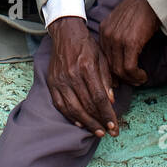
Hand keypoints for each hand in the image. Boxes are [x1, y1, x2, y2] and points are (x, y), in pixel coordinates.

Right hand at [46, 17, 118, 137]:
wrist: (66, 34)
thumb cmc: (87, 46)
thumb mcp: (102, 58)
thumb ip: (106, 80)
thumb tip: (111, 102)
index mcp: (86, 67)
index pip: (98, 97)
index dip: (107, 114)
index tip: (114, 125)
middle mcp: (72, 75)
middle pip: (87, 105)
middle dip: (99, 122)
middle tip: (108, 132)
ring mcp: (60, 80)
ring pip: (73, 108)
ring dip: (86, 123)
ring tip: (97, 131)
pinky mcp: (52, 83)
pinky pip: (60, 105)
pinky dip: (70, 116)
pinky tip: (80, 123)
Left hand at [99, 0, 159, 87]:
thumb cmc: (141, 9)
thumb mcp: (123, 23)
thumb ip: (119, 37)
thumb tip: (122, 59)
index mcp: (104, 30)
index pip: (103, 58)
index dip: (112, 71)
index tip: (121, 78)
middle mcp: (107, 35)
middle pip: (110, 66)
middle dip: (122, 78)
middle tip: (133, 81)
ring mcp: (117, 39)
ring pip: (119, 70)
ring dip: (131, 79)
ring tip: (140, 79)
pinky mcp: (130, 42)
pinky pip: (129, 68)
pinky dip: (137, 76)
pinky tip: (143, 75)